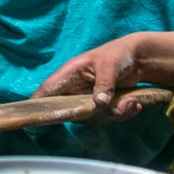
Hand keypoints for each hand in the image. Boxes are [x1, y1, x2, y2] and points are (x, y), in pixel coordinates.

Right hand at [34, 30, 173, 120]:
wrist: (139, 59)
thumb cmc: (118, 54)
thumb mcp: (110, 65)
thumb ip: (104, 84)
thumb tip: (99, 104)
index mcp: (69, 74)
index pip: (47, 91)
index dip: (38, 104)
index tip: (34, 117)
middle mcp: (74, 90)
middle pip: (72, 113)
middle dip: (96, 115)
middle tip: (118, 107)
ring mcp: (86, 100)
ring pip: (92, 119)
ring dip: (114, 114)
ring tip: (132, 103)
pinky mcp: (99, 107)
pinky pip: (106, 118)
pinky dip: (122, 114)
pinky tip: (135, 104)